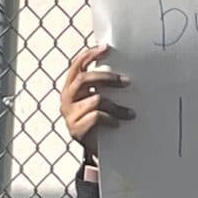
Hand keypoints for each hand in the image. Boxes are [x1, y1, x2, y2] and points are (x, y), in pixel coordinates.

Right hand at [60, 44, 133, 158]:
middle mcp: (66, 98)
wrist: (94, 149)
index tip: (106, 48)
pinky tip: (117, 124)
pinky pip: (96, 117)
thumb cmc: (99, 120)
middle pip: (85, 79)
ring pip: (96, 100)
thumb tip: (124, 72)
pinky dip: (111, 119)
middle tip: (127, 82)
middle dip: (107, 78)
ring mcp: (69, 114)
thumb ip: (102, 86)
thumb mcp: (97, 100)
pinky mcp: (75, 129)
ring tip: (130, 113)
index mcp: (71, 87)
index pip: (77, 65)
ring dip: (116, 106)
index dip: (89, 55)